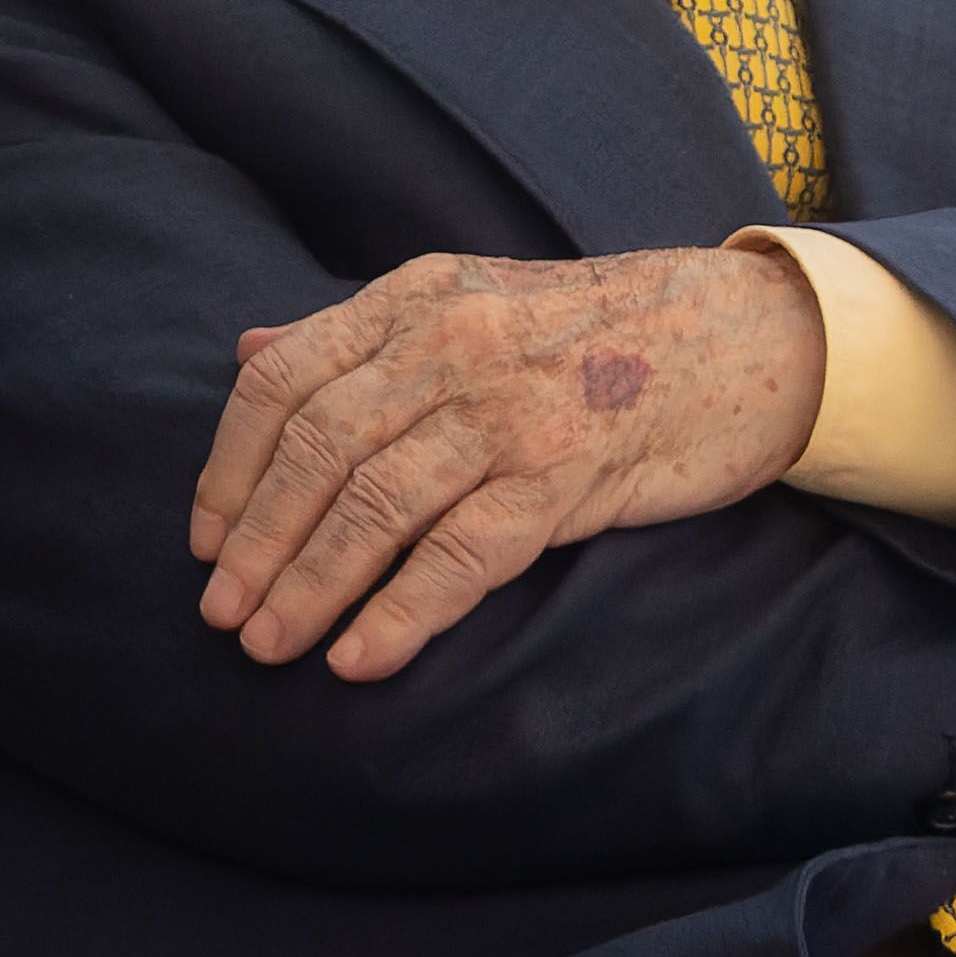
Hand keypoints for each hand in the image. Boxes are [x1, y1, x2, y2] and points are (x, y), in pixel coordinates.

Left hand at [192, 245, 824, 678]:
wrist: (752, 334)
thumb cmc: (597, 331)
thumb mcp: (470, 299)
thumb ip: (358, 333)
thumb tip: (248, 353)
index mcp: (413, 298)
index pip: (283, 381)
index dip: (230, 466)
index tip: (203, 537)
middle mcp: (452, 344)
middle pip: (318, 450)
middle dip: (257, 540)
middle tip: (219, 612)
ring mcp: (510, 410)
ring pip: (377, 504)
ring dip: (311, 585)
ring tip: (268, 644)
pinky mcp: (569, 474)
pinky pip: (464, 551)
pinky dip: (404, 610)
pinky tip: (361, 657)